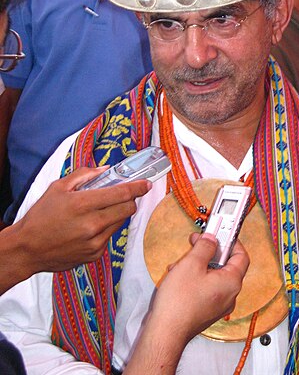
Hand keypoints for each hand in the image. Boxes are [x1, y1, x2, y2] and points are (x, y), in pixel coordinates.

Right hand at [13, 166, 150, 272]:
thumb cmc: (41, 216)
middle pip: (128, 209)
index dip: (137, 187)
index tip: (146, 183)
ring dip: (117, 214)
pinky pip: (110, 236)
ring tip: (99, 211)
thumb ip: (84, 175)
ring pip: (120, 222)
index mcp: (82, 204)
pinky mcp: (94, 254)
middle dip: (129, 200)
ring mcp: (94, 242)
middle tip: (123, 195)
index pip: (121, 193)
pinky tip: (89, 227)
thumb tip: (106, 170)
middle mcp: (92, 224)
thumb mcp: (58, 187)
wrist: (27, 249)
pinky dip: (105, 228)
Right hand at [152, 233, 249, 340]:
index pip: (242, 256)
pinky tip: (178, 277)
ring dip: (198, 265)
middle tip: (196, 243)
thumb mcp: (192, 263)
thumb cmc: (179, 301)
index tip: (219, 233)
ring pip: (213, 276)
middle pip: (225, 265)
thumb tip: (212, 239)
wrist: (166, 331)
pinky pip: (206, 288)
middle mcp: (229, 295)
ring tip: (181, 264)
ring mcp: (218, 305)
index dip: (231, 241)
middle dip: (209, 252)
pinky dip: (195, 278)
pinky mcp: (206, 310)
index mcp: (231, 282)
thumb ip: (204, 247)